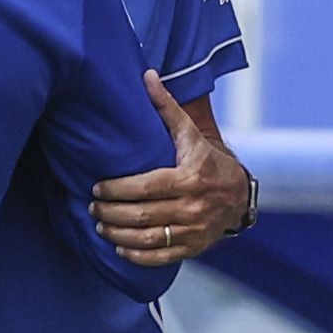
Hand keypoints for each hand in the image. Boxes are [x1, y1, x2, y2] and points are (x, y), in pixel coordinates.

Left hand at [91, 71, 250, 266]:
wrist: (240, 194)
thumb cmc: (207, 159)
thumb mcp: (189, 133)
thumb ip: (166, 107)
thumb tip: (147, 76)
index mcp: (189, 178)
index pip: (146, 187)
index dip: (118, 190)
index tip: (97, 188)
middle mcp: (193, 207)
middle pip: (143, 215)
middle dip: (112, 213)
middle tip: (93, 208)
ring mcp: (194, 230)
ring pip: (149, 239)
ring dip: (119, 236)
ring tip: (100, 227)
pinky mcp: (194, 247)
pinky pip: (162, 257)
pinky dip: (138, 256)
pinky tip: (119, 249)